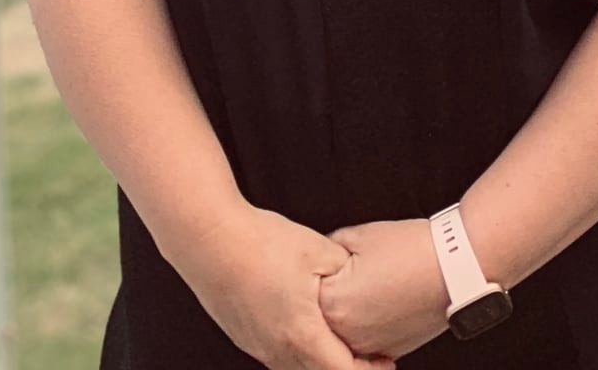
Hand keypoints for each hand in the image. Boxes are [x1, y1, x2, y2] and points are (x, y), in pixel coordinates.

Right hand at [178, 200, 394, 369]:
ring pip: (297, 369)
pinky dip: (300, 352)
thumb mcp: (319, 250)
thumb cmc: (263, 243)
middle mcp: (278, 350)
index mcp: (302, 334)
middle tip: (372, 357)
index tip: (388, 363)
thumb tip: (364, 282)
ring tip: (341, 343)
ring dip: (322, 362)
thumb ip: (347, 272)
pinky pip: (279, 357)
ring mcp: (258, 346)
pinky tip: (308, 329)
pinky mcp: (245, 337)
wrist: (209, 241)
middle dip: (346, 369)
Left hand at [319, 218, 450, 360]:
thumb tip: (321, 258)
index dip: (318, 272)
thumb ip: (330, 248)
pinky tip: (380, 303)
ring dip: (348, 315)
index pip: (308, 291)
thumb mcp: (360, 235)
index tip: (328, 263)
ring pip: (342, 333)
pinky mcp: (389, 351)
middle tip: (352, 274)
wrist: (456, 268)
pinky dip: (367, 326)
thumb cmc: (411, 249)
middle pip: (323, 316)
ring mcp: (369, 347)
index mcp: (333, 303)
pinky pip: (365, 343)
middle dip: (332, 295)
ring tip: (369, 287)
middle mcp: (346, 334)